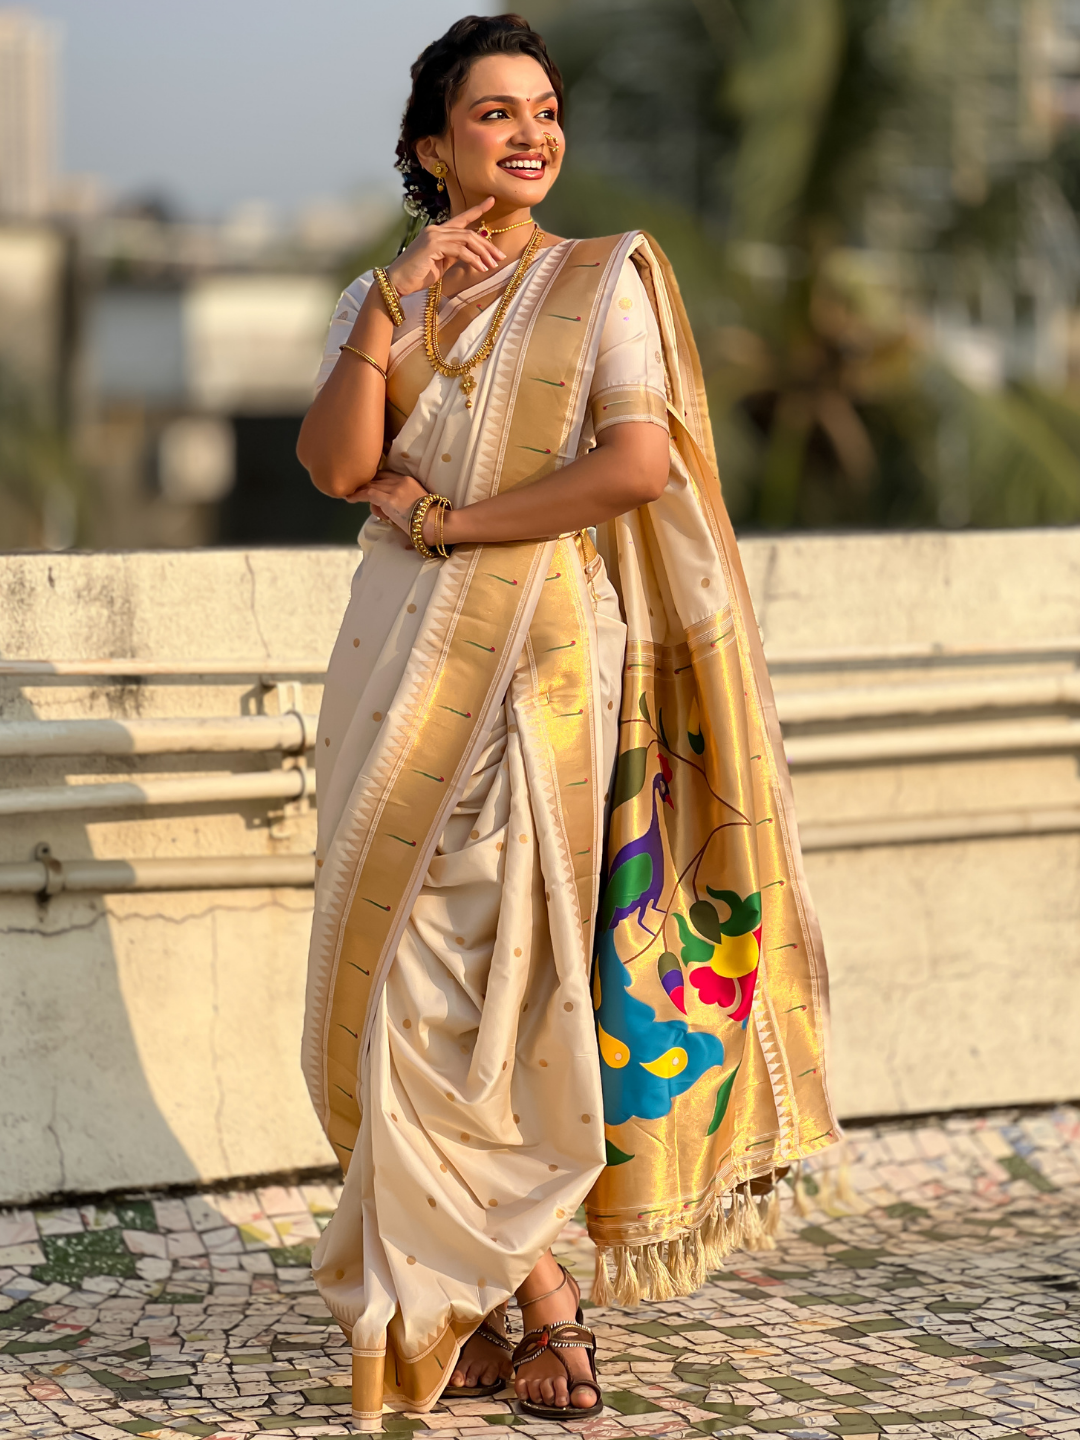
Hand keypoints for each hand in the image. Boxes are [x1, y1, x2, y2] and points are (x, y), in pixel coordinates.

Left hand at [345, 470, 427, 533]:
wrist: (435, 522)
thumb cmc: (430, 518)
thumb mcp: (417, 504)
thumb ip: (403, 502)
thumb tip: (389, 510)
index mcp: (409, 480)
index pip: (387, 476)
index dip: (376, 480)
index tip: (368, 484)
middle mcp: (401, 481)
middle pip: (378, 480)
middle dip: (367, 485)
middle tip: (356, 489)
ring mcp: (394, 489)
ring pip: (372, 487)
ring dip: (361, 492)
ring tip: (350, 495)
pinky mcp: (389, 499)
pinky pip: (368, 494)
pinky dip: (357, 496)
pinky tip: (350, 498)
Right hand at [386, 198, 505, 295]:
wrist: (398, 282)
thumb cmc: (418, 275)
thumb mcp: (441, 264)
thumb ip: (455, 255)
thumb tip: (472, 255)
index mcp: (438, 232)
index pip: (461, 218)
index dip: (477, 209)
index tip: (492, 200)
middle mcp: (436, 230)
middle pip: (469, 233)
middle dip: (487, 245)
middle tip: (499, 257)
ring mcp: (434, 236)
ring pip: (466, 240)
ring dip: (482, 253)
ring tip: (492, 265)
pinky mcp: (433, 245)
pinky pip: (459, 250)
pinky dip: (472, 259)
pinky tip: (480, 268)